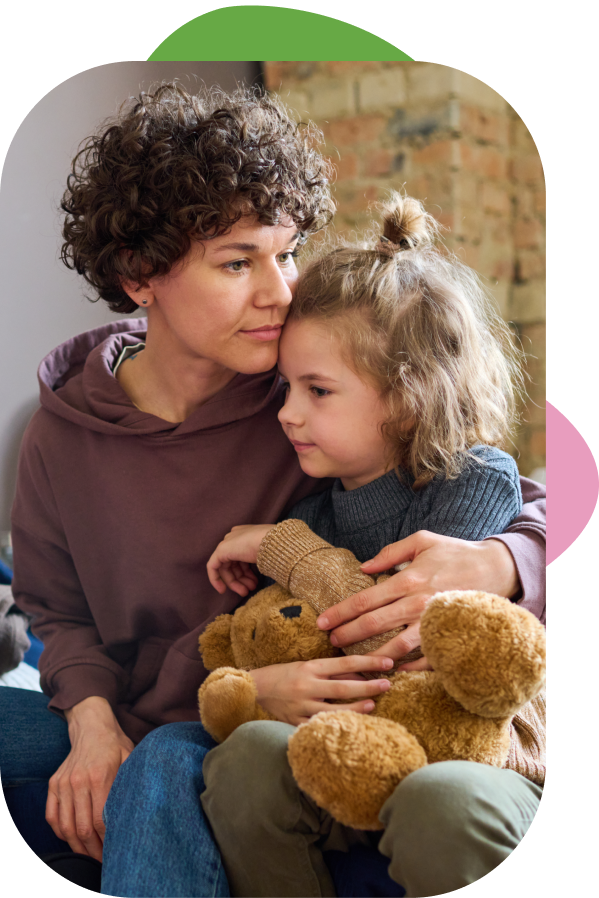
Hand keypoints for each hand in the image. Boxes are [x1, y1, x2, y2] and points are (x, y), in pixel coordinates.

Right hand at [46, 696, 133, 860]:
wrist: (91, 726)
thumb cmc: (114, 744)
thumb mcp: (130, 757)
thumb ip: (132, 782)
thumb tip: (142, 808)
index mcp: (99, 776)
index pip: (100, 820)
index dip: (106, 841)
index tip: (114, 851)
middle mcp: (78, 781)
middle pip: (82, 828)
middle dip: (93, 850)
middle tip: (103, 859)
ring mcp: (63, 783)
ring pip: (65, 826)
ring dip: (77, 846)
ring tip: (89, 855)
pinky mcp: (53, 784)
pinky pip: (51, 816)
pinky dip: (60, 832)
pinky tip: (72, 839)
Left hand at [207, 524, 274, 595]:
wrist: (274, 543)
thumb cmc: (276, 548)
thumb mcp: (268, 555)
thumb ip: (259, 561)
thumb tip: (259, 572)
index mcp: (245, 535)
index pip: (242, 557)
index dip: (247, 573)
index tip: (254, 583)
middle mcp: (235, 537)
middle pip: (234, 563)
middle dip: (242, 579)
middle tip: (250, 589)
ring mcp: (227, 543)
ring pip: (226, 567)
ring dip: (235, 582)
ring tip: (246, 591)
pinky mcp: (220, 550)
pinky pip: (213, 567)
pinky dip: (215, 579)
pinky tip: (222, 590)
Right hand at [248, 654, 394, 725]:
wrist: (255, 688)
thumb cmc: (284, 674)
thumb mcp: (307, 665)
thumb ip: (331, 671)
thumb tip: (360, 675)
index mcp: (311, 667)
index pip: (345, 663)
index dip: (368, 662)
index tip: (388, 663)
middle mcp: (307, 685)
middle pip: (343, 687)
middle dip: (368, 686)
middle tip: (387, 685)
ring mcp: (302, 705)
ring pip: (334, 709)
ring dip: (356, 707)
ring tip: (373, 704)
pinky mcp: (295, 721)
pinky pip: (319, 726)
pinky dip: (335, 726)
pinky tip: (349, 727)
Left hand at [316, 531, 519, 662]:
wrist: (497, 567)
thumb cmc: (456, 552)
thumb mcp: (421, 541)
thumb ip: (390, 553)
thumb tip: (364, 568)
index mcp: (408, 579)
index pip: (365, 600)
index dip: (340, 613)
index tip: (322, 623)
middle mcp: (418, 603)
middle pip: (374, 624)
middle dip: (347, 635)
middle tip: (329, 642)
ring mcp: (434, 622)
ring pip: (397, 647)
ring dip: (372, 656)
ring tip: (354, 663)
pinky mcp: (450, 635)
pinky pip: (427, 659)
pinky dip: (408, 668)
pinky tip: (391, 670)